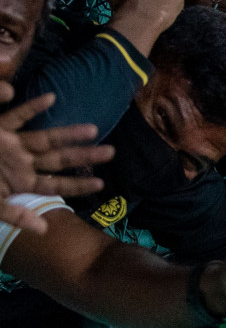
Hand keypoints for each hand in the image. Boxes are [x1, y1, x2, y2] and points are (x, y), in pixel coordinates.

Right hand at [0, 88, 114, 215]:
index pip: (53, 184)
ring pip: (43, 137)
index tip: (101, 184)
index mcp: (18, 182)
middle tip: (112, 152)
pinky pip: (14, 116)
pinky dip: (30, 108)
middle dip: (83, 156)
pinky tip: (50, 98)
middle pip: (57, 159)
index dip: (76, 185)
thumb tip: (43, 229)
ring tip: (93, 128)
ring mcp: (9, 145)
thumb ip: (13, 215)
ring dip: (67, 133)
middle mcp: (19, 162)